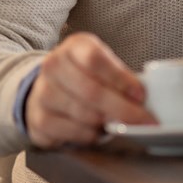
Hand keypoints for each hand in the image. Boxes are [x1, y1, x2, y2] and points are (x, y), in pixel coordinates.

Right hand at [25, 32, 155, 148]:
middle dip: (122, 109)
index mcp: (74, 47)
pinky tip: (99, 131)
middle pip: (92, 91)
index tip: (140, 95)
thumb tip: (142, 98)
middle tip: (143, 119)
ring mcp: (42, 94)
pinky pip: (73, 132)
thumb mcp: (101, 64)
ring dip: (107, 122)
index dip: (120, 79)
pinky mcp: (39, 119)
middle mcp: (53, 66)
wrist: (45, 88)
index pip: (95, 60)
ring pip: (83, 114)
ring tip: (121, 124)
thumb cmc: (83, 74)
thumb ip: (119, 76)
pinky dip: (92, 135)